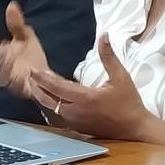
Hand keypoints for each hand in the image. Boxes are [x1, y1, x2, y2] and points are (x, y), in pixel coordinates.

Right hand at [0, 2, 48, 100]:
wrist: (45, 76)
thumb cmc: (31, 56)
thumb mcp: (25, 36)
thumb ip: (16, 24)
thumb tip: (12, 5)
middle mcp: (0, 68)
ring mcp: (9, 79)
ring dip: (2, 66)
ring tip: (9, 55)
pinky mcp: (19, 88)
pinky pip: (14, 85)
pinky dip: (15, 78)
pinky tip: (22, 69)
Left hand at [32, 36, 164, 144]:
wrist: (135, 128)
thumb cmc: (129, 102)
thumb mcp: (121, 76)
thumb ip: (109, 56)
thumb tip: (104, 35)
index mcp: (85, 98)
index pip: (57, 87)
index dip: (43, 78)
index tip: (33, 70)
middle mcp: (76, 112)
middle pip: (49, 99)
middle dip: (37, 87)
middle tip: (29, 76)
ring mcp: (76, 122)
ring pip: (51, 109)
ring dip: (42, 97)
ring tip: (34, 86)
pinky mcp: (78, 129)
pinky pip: (58, 117)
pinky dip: (50, 107)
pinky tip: (47, 100)